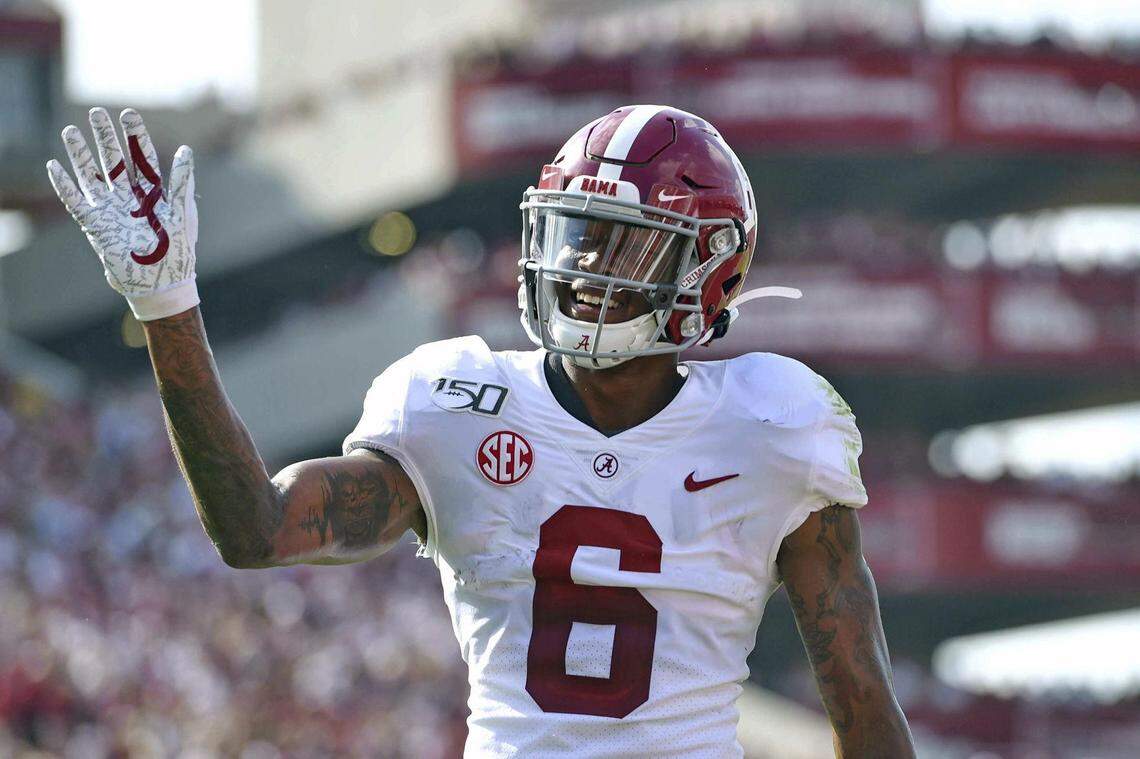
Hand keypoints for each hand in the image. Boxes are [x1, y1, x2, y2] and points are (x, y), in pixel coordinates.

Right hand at [46, 107, 198, 320]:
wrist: (162, 283)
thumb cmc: (178, 250)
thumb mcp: (183, 213)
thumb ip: (183, 181)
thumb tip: (186, 149)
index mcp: (151, 192)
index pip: (141, 157)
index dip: (134, 135)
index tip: (128, 113)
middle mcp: (128, 197)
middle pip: (113, 160)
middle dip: (105, 137)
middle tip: (96, 112)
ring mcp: (110, 209)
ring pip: (91, 175)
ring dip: (80, 154)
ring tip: (70, 130)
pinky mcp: (95, 225)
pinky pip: (75, 202)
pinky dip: (64, 185)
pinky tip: (54, 166)